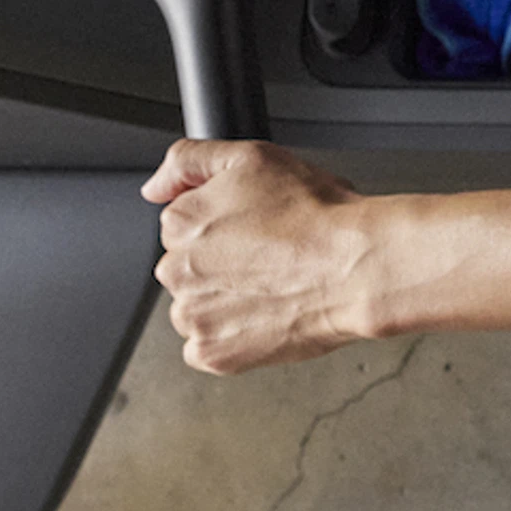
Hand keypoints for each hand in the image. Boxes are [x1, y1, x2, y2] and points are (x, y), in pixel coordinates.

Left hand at [144, 139, 374, 372]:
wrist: (357, 268)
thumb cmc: (318, 217)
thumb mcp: (253, 157)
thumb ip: (189, 161)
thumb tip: (154, 186)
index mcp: (181, 222)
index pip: (184, 222)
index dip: (225, 222)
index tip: (254, 227)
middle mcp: (177, 270)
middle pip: (189, 265)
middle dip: (221, 261)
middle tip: (269, 255)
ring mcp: (193, 315)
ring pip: (196, 305)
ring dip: (223, 299)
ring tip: (273, 285)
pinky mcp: (213, 353)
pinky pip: (207, 345)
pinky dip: (231, 336)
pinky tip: (264, 314)